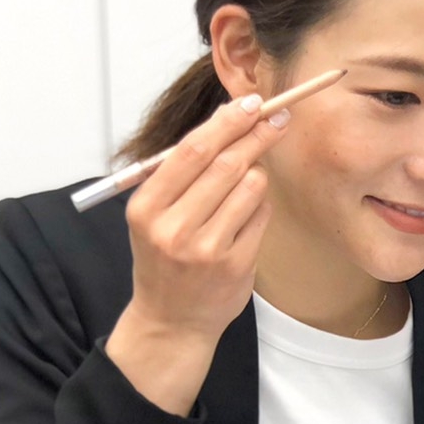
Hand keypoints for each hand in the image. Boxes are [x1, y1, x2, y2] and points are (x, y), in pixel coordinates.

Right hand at [105, 94, 286, 412]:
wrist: (171, 321)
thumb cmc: (165, 260)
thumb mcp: (154, 216)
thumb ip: (183, 174)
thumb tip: (228, 121)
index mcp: (146, 208)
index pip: (190, 151)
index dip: (225, 122)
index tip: (249, 103)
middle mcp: (173, 228)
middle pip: (225, 164)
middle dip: (256, 134)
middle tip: (277, 117)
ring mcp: (206, 249)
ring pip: (250, 186)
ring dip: (258, 174)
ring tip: (247, 182)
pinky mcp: (236, 264)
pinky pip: (262, 215)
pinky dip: (261, 205)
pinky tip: (249, 213)